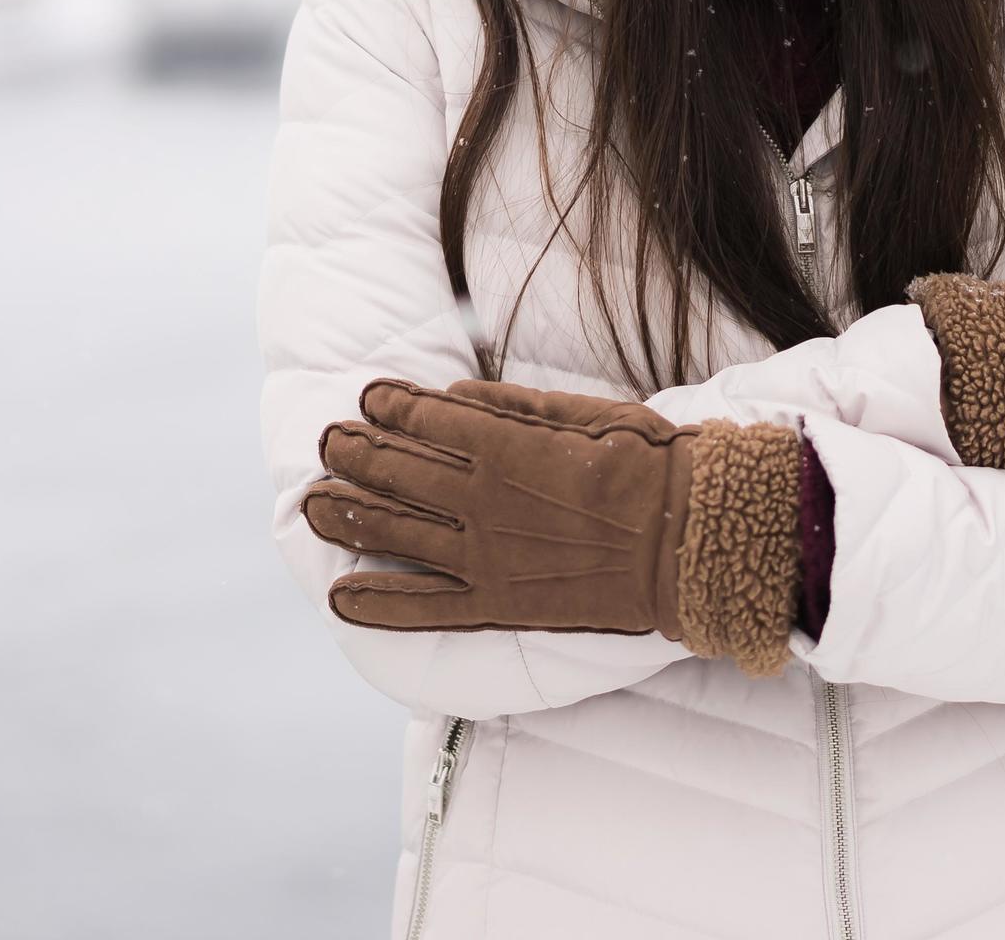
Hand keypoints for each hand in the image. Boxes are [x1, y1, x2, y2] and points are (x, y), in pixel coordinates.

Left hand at [298, 377, 803, 676]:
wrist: (692, 541)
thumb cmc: (648, 464)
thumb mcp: (583, 412)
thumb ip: (509, 407)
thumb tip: (447, 394)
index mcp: (503, 448)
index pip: (423, 420)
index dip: (388, 406)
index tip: (364, 397)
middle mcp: (481, 502)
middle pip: (397, 473)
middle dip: (354, 455)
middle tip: (324, 444)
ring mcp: (484, 558)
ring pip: (397, 533)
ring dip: (348, 515)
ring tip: (312, 504)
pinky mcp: (498, 605)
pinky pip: (425, 609)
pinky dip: (378, 602)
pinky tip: (340, 596)